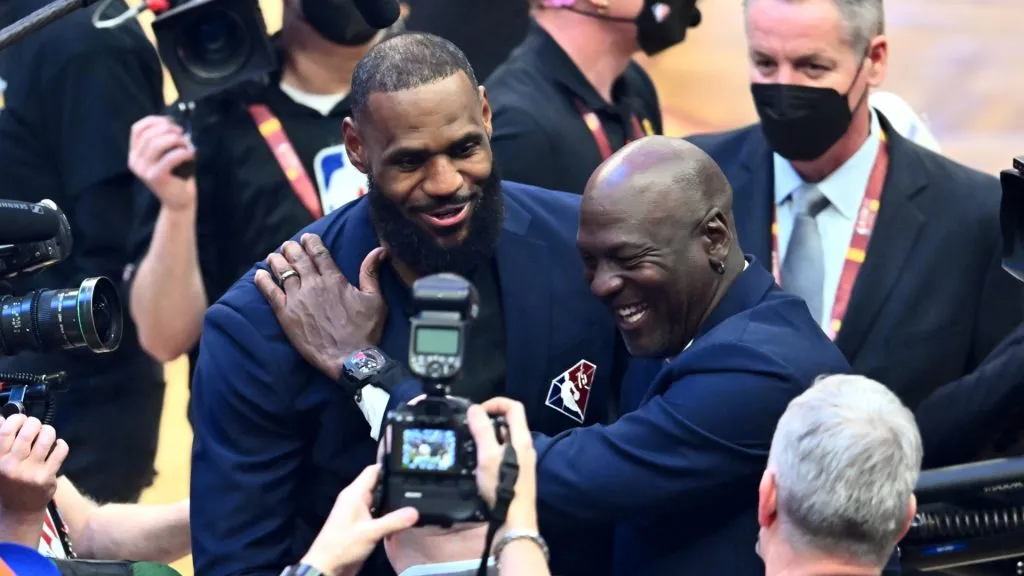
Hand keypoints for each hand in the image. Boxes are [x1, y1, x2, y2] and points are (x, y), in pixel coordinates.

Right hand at [0, 415, 67, 516]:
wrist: (19, 511)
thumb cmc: (8, 482)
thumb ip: (0, 442)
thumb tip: (2, 417)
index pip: (5, 431)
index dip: (16, 419)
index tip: (20, 420)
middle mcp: (12, 466)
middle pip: (28, 432)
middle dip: (34, 423)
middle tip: (35, 426)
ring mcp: (31, 472)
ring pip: (46, 438)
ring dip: (48, 431)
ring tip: (46, 434)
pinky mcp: (47, 477)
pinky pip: (60, 450)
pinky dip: (61, 444)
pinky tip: (57, 445)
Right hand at [128, 115, 195, 211]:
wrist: (178, 200)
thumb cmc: (175, 175)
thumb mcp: (165, 155)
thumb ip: (163, 140)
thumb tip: (172, 124)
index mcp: (134, 153)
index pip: (137, 129)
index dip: (154, 121)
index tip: (170, 122)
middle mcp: (134, 161)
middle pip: (149, 135)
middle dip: (168, 129)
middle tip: (183, 133)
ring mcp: (143, 170)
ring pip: (157, 144)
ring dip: (175, 139)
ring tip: (187, 144)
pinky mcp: (155, 177)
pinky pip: (169, 158)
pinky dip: (183, 152)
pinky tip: (191, 153)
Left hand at [254, 234, 388, 380]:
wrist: (349, 358)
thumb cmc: (365, 330)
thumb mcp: (375, 299)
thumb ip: (371, 273)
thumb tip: (379, 250)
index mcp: (334, 279)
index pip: (319, 253)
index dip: (311, 242)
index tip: (306, 238)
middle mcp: (313, 285)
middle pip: (298, 259)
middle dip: (292, 248)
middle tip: (288, 245)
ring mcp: (297, 299)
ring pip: (282, 272)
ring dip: (277, 261)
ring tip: (273, 256)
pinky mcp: (286, 314)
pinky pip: (270, 293)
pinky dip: (263, 281)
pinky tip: (259, 274)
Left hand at [301, 464, 418, 575]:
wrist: (326, 567)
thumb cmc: (343, 545)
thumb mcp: (371, 532)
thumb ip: (394, 521)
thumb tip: (416, 511)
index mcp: (354, 493)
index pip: (373, 470)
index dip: (390, 467)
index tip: (409, 468)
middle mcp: (356, 499)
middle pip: (378, 484)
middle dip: (395, 485)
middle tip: (417, 485)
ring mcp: (358, 511)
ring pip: (379, 500)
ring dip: (392, 502)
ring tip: (415, 501)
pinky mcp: (361, 524)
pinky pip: (377, 513)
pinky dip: (388, 514)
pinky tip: (402, 518)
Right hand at [471, 399, 537, 530]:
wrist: (514, 522)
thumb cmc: (502, 487)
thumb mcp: (487, 456)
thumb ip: (481, 430)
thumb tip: (474, 409)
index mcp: (522, 438)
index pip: (513, 406)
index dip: (495, 402)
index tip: (477, 412)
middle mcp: (525, 447)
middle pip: (508, 422)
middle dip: (487, 421)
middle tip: (469, 429)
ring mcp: (522, 461)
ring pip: (503, 439)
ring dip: (486, 438)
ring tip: (469, 446)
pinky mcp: (516, 473)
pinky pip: (502, 454)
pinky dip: (489, 452)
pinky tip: (476, 463)